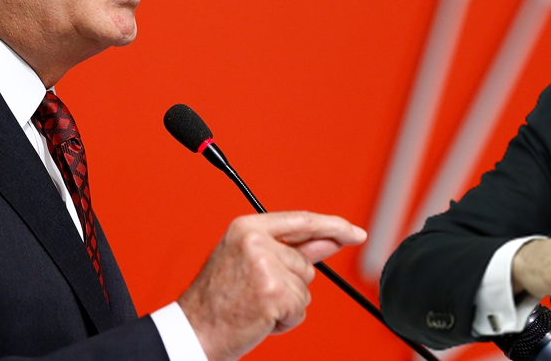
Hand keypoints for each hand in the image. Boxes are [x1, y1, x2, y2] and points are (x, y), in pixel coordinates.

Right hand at [177, 211, 366, 360]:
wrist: (194, 330)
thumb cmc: (218, 300)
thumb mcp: (250, 262)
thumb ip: (291, 249)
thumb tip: (330, 240)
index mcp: (247, 227)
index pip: (302, 221)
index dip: (333, 226)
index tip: (355, 233)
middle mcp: (255, 241)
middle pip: (305, 263)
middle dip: (290, 284)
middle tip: (256, 294)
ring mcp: (265, 266)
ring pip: (304, 287)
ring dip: (287, 303)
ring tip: (254, 305)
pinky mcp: (274, 292)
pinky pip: (300, 308)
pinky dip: (285, 320)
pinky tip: (259, 317)